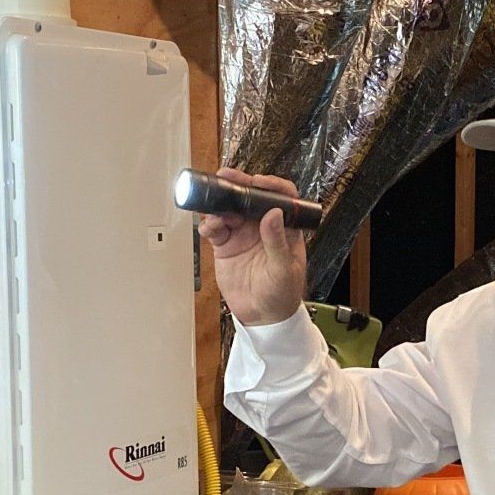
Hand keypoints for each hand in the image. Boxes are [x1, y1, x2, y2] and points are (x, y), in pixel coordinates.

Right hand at [197, 168, 308, 326]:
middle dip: (238, 185)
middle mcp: (262, 226)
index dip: (271, 185)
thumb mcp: (283, 269)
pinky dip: (209, 224)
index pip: (282, 196)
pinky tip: (210, 227)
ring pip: (229, 209)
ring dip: (220, 204)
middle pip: (251, 196)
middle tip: (227, 178)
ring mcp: (243, 234)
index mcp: (284, 228)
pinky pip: (215, 228)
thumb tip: (274, 215)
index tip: (259, 182)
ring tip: (216, 211)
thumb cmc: (282, 295)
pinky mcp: (226, 245)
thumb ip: (277, 242)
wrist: (262, 317)